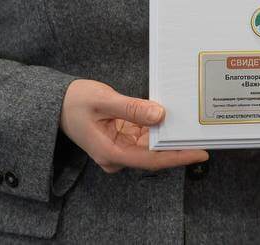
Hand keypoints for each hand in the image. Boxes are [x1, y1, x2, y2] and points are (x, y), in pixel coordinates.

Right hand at [59, 79, 207, 172]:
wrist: (56, 102)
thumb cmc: (75, 101)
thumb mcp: (104, 100)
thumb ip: (132, 109)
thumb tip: (160, 115)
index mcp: (110, 152)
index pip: (151, 160)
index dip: (177, 157)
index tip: (199, 152)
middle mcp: (116, 156)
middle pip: (153, 155)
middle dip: (178, 145)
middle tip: (203, 135)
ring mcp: (119, 148)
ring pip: (151, 146)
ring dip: (169, 136)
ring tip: (193, 126)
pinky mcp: (121, 140)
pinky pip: (144, 137)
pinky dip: (158, 129)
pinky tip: (173, 120)